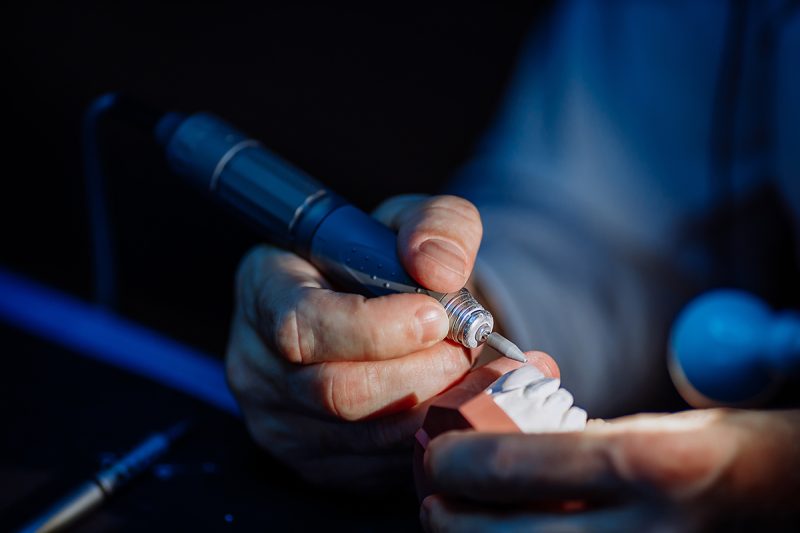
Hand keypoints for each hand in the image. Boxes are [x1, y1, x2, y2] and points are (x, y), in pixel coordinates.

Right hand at [226, 194, 482, 487]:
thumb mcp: (414, 223)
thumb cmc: (389, 261)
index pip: (301, 324)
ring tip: (458, 373)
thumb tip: (439, 268)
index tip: (434, 315)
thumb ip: (436, 226)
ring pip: (359, 438)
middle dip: (415, 375)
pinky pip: (371, 468)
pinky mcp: (306, 461)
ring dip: (426, 408)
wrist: (379, 310)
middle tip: (462, 351)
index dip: (373, 328)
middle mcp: (255, 360)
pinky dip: (418, 439)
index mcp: (264, 287)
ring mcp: (275, 418)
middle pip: (333, 391)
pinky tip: (440, 403)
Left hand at [422, 409, 799, 531]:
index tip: (435, 453)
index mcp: (645, 462)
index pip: (513, 463)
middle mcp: (642, 529)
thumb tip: (491, 447)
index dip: (456, 461)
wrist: (789, 502)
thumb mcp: (650, 429)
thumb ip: (574, 442)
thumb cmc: (718, 455)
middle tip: (432, 500)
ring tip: (456, 525)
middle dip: (446, 519)